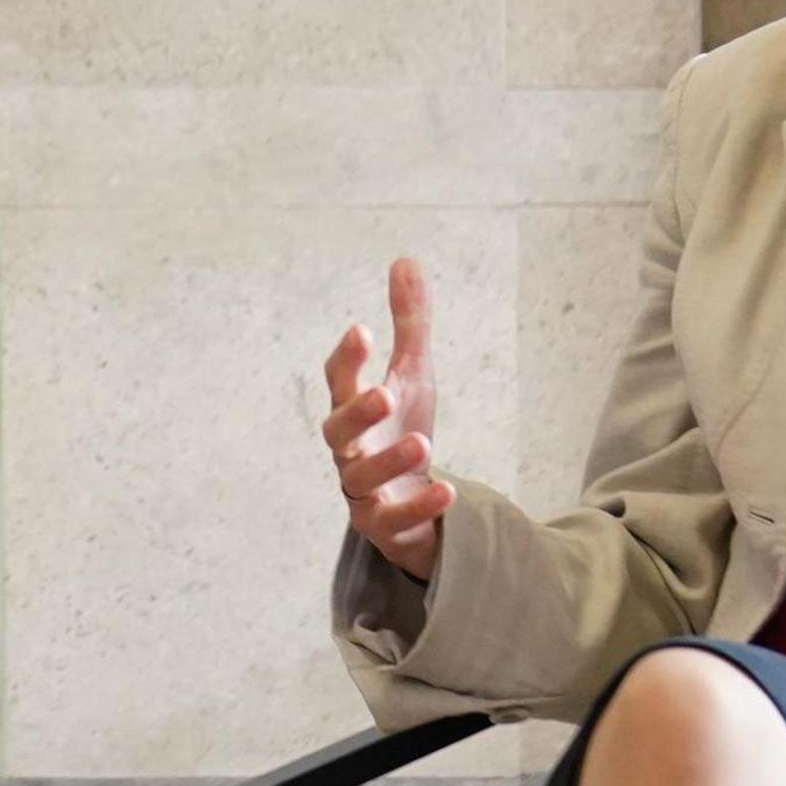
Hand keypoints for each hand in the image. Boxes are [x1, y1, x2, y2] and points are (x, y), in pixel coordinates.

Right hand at [322, 257, 454, 580]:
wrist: (410, 505)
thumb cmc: (401, 431)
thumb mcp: (413, 375)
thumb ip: (410, 326)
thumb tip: (405, 260)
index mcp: (352, 410)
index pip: (337, 381)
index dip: (346, 359)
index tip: (363, 330)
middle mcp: (349, 449)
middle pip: (337, 432)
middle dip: (357, 412)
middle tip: (384, 392)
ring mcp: (362, 490)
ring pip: (361, 477)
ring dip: (388, 459)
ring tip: (422, 441)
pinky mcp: (383, 525)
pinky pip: (395, 519)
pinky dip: (420, 506)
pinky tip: (448, 490)